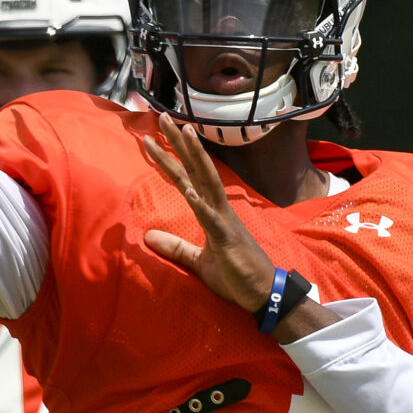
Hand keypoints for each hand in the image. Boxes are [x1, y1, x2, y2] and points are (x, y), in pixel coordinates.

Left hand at [141, 114, 276, 314]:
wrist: (264, 295)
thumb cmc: (236, 277)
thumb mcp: (199, 262)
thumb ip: (175, 248)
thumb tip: (148, 237)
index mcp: (212, 212)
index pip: (187, 179)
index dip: (171, 158)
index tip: (154, 138)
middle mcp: (219, 209)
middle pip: (197, 170)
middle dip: (180, 143)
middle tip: (163, 116)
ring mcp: (225, 221)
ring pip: (207, 182)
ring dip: (194, 157)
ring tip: (182, 133)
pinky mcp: (228, 239)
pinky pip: (212, 219)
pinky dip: (200, 204)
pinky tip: (189, 191)